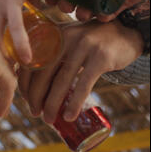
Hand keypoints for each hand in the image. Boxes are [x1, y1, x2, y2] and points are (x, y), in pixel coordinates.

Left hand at [18, 20, 143, 123]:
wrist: (126, 31)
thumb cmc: (89, 43)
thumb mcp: (66, 42)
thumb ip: (49, 56)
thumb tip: (28, 86)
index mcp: (52, 35)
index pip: (31, 62)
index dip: (25, 84)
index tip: (26, 101)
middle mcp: (65, 37)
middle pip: (43, 73)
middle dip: (36, 97)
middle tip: (34, 113)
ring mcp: (83, 46)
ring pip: (61, 81)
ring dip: (52, 104)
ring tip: (48, 120)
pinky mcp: (101, 57)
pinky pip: (83, 85)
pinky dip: (74, 103)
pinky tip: (69, 116)